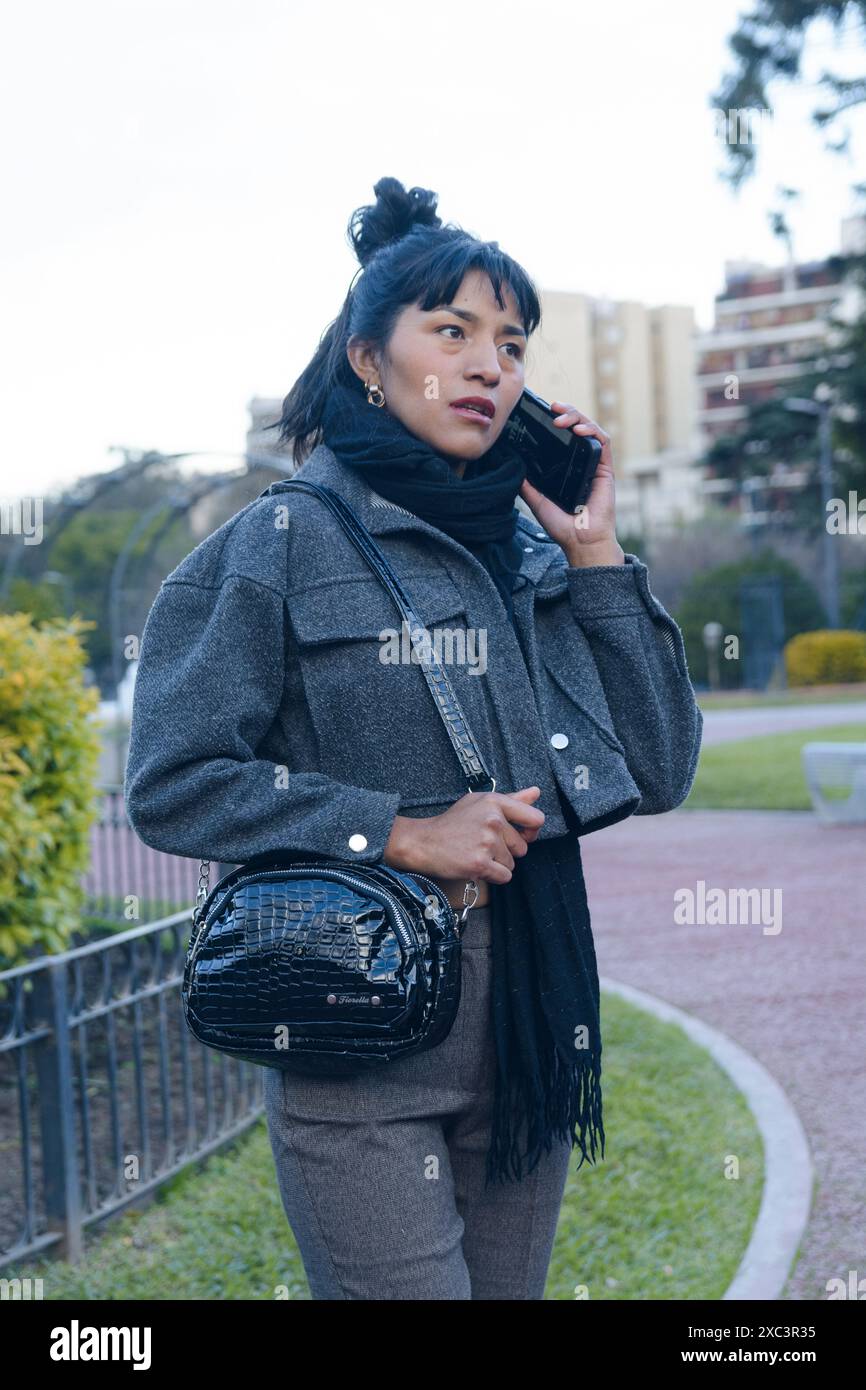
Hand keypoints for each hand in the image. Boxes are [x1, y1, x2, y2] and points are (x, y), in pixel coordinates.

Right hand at [383, 787, 544, 884]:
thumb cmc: (452, 822)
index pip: (535, 818)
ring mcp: (487, 842)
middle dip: (507, 851)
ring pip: (512, 863)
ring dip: (497, 864)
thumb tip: (536, 793)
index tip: (521, 835)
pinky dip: (493, 876)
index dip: (532, 831)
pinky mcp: (480, 863)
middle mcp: (493, 820)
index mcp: (495, 802)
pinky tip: (476, 865)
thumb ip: (511, 799)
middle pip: (522, 847)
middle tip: (483, 845)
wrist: (424, 842)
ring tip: (476, 853)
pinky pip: (504, 876)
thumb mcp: (479, 802)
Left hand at [519, 402, 623, 565]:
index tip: (543, 412)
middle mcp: (583, 461)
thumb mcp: (537, 500)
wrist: (581, 541)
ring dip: (578, 417)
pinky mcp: (606, 469)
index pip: (565, 435)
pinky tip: (579, 430)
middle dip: (567, 411)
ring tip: (561, 417)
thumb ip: (527, 484)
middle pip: (579, 426)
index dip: (557, 420)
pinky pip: (603, 442)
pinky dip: (593, 431)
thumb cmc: (562, 525)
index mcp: (569, 466)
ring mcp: (596, 464)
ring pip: (592, 429)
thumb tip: (511, 466)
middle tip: (553, 407)